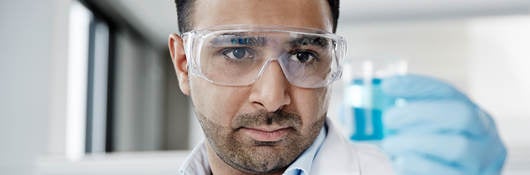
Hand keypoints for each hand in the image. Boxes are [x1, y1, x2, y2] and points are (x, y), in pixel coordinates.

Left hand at [380, 74, 506, 174]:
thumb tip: (382, 99)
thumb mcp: (429, 132)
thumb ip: (412, 117)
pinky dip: (420, 164)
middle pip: (461, 115)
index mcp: (474, 116)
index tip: (387, 85)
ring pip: (457, 146)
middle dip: (420, 112)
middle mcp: (485, 136)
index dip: (416, 86)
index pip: (447, 92)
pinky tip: (400, 161)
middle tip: (389, 118)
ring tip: (389, 144)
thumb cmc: (434, 157)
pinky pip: (447, 173)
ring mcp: (483, 162)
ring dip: (416, 142)